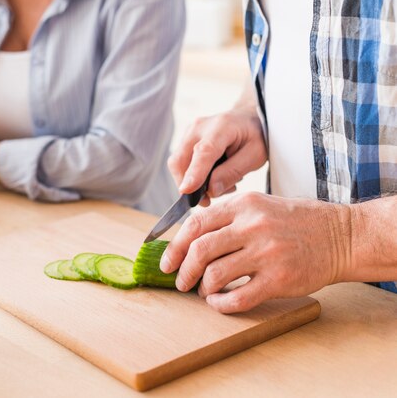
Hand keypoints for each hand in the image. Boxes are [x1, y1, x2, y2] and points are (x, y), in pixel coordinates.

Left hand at [160, 192, 351, 313]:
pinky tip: (219, 303)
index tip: (167, 262)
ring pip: (215, 275)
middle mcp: (252, 226)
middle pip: (200, 250)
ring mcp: (266, 253)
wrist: (341, 236)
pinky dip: (221, 304)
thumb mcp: (260, 206)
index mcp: (244, 205)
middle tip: (180, 282)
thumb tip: (189, 240)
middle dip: (183, 270)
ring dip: (203, 288)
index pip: (195, 225)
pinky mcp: (279, 279)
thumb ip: (227, 219)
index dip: (175, 247)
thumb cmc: (295, 222)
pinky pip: (238, 298)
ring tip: (205, 291)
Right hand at [168, 102, 266, 204]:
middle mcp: (199, 126)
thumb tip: (211, 191)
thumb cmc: (254, 137)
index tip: (186, 191)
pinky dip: (192, 176)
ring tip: (217, 184)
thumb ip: (233, 172)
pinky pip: (180, 163)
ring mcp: (189, 132)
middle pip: (180, 160)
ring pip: (177, 164)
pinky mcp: (185, 139)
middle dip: (188, 185)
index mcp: (222, 126)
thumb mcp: (255, 156)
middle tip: (208, 200)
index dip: (194, 173)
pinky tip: (211, 176)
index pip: (203, 152)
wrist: (248, 119)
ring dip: (191, 181)